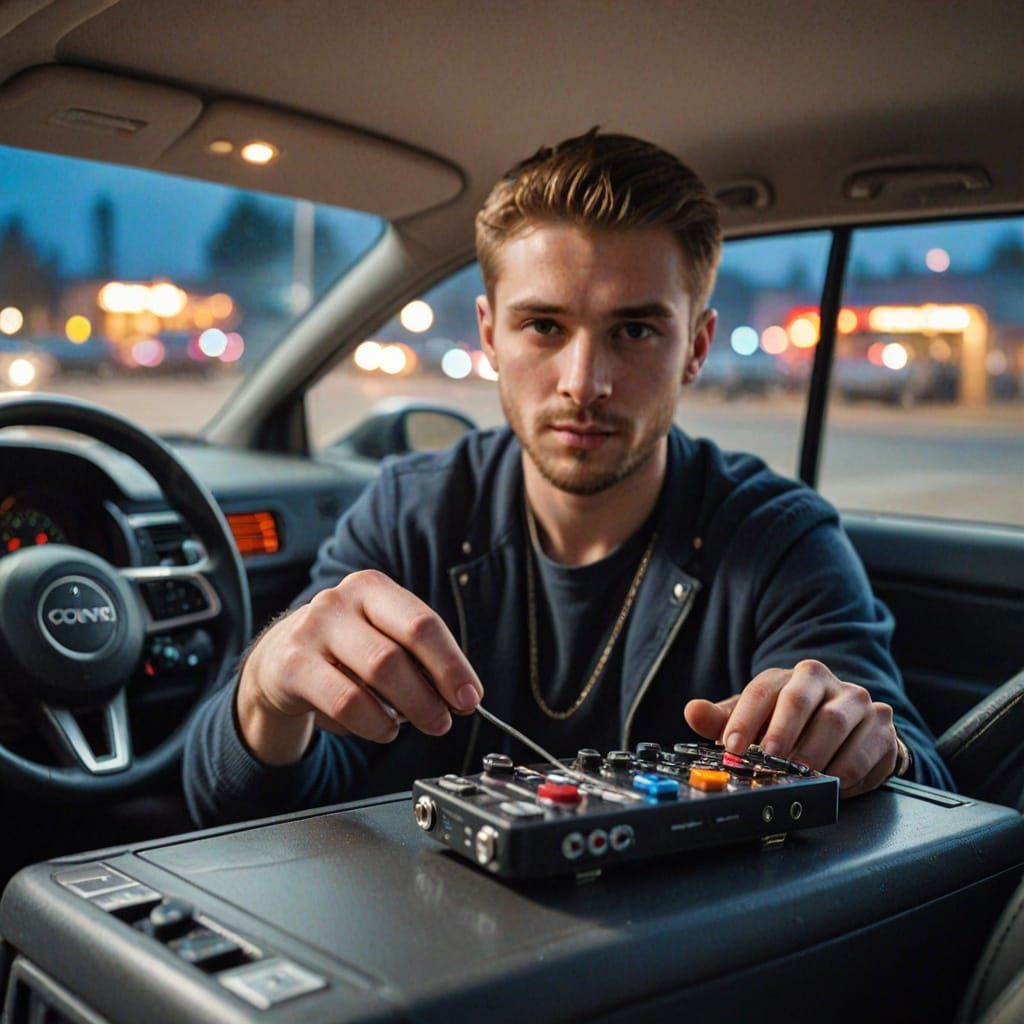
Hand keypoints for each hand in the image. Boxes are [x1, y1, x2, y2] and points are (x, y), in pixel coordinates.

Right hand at [236, 570, 483, 765]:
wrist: (279, 658)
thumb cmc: (346, 650)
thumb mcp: (382, 640)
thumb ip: (419, 659)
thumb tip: (462, 695)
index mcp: (373, 588)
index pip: (423, 623)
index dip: (452, 664)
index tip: (471, 698)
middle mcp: (340, 600)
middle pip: (400, 648)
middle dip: (432, 691)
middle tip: (447, 720)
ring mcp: (312, 629)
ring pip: (376, 672)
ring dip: (409, 709)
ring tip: (422, 725)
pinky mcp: (291, 664)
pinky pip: (345, 701)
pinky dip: (374, 722)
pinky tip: (384, 729)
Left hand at [683, 659, 897, 796]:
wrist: (846, 731)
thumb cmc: (790, 726)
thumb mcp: (753, 721)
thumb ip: (721, 719)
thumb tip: (692, 711)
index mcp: (788, 677)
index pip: (763, 691)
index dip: (745, 719)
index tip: (732, 746)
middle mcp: (823, 681)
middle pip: (801, 699)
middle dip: (783, 731)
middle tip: (771, 759)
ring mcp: (855, 700)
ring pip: (836, 721)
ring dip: (815, 753)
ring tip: (801, 776)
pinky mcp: (881, 724)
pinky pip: (866, 747)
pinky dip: (847, 770)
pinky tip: (832, 783)